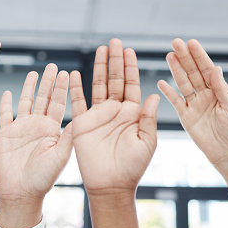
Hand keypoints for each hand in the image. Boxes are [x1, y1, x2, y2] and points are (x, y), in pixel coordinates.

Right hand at [0, 64, 72, 227]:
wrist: (20, 193)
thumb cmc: (43, 179)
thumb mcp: (60, 156)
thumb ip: (68, 136)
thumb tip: (82, 117)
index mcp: (53, 130)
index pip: (58, 103)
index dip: (61, 88)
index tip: (66, 71)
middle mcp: (38, 127)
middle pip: (43, 98)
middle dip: (47, 82)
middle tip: (52, 65)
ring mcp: (21, 129)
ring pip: (25, 102)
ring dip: (29, 87)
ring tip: (34, 72)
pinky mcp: (5, 135)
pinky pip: (5, 115)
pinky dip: (5, 103)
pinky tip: (8, 92)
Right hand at [70, 39, 159, 202]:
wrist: (111, 185)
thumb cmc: (132, 167)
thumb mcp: (147, 143)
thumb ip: (148, 119)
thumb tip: (152, 95)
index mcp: (132, 114)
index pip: (131, 84)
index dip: (130, 67)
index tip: (129, 50)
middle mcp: (116, 111)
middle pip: (115, 80)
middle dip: (115, 61)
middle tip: (115, 42)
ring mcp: (99, 116)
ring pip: (98, 86)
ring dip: (99, 68)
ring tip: (101, 50)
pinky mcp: (82, 124)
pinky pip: (78, 103)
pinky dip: (75, 89)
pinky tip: (75, 74)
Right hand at [157, 39, 227, 167]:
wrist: (226, 152)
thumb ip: (222, 88)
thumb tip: (215, 68)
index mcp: (217, 90)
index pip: (206, 69)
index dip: (199, 56)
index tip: (191, 43)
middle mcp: (204, 94)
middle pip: (192, 72)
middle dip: (184, 57)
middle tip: (176, 43)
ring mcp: (193, 104)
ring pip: (182, 83)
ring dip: (175, 70)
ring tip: (169, 55)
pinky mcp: (185, 116)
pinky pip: (175, 102)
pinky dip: (168, 92)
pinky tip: (162, 82)